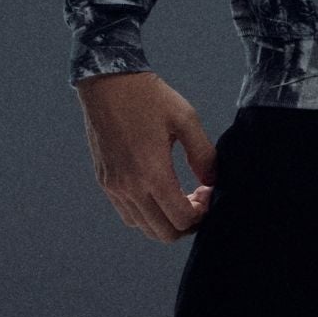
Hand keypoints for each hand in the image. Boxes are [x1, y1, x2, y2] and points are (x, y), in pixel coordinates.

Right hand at [75, 70, 216, 243]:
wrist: (108, 83)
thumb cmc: (149, 98)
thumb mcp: (185, 119)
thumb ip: (203, 155)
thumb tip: (212, 181)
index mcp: (152, 173)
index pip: (182, 219)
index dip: (202, 213)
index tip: (207, 191)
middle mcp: (130, 187)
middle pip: (164, 233)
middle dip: (187, 223)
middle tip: (197, 198)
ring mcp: (114, 187)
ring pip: (145, 227)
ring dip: (166, 220)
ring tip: (179, 195)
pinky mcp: (106, 183)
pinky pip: (128, 215)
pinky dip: (147, 214)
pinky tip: (158, 191)